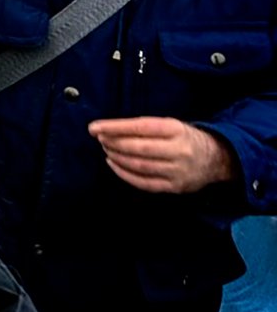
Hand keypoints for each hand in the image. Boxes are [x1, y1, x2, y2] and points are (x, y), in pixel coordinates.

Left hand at [89, 117, 237, 193]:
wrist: (217, 158)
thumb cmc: (184, 138)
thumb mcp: (171, 124)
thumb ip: (144, 127)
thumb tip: (108, 129)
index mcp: (176, 130)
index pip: (140, 127)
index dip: (114, 127)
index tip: (94, 128)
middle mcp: (179, 150)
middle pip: (138, 148)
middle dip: (113, 143)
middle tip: (100, 139)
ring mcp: (178, 171)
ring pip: (139, 166)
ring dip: (116, 158)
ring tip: (106, 150)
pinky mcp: (175, 187)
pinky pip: (144, 183)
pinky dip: (124, 174)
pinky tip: (114, 165)